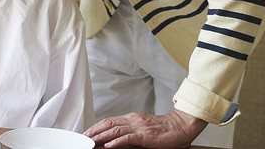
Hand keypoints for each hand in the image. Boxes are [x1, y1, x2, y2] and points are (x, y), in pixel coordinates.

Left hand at [84, 109, 207, 148]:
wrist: (181, 126)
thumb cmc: (164, 129)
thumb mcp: (144, 128)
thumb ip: (130, 130)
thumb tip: (115, 138)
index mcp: (132, 118)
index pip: (109, 120)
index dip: (96, 126)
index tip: (87, 132)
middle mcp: (133, 120)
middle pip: (108, 123)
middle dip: (94, 130)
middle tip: (83, 137)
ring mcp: (139, 127)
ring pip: (114, 129)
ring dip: (100, 136)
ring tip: (90, 141)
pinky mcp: (145, 135)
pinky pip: (128, 138)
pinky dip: (116, 141)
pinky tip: (109, 145)